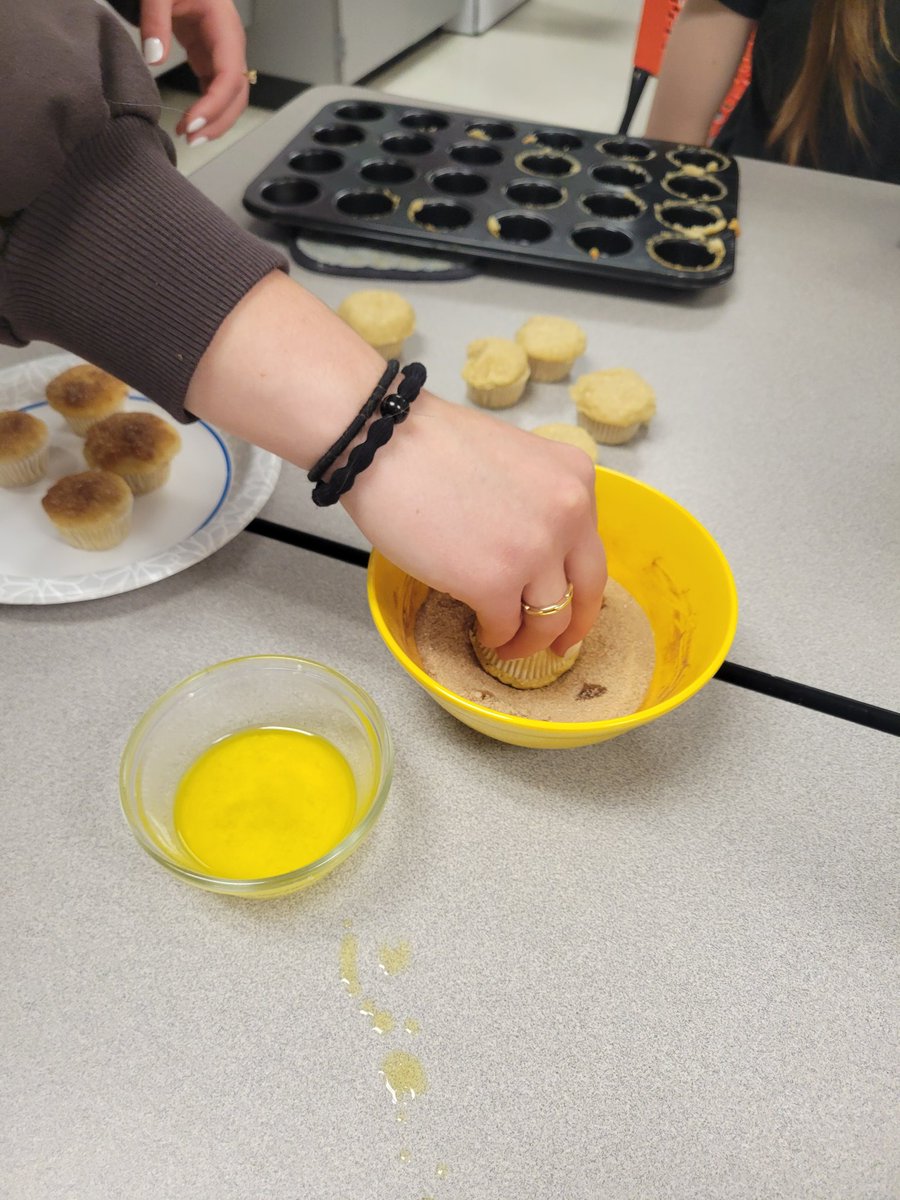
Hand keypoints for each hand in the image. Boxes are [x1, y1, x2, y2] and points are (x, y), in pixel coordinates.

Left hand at [140, 0, 249, 141]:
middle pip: (237, 94)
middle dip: (218, 121)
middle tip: (190, 139)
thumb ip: (154, 20)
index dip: (215, 103)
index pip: (230, 75)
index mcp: (224, 26)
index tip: (192, 122)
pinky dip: (207, 112)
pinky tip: (191, 123)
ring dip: (215, 122)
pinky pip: (216, 92)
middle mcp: (229, 44)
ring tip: (189, 137)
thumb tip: (154, 58)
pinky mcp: (209, 59)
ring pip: (231, 98)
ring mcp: (221, 54)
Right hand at [342, 396, 606, 658]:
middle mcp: (568, 515)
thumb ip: (539, 502)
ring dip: (529, 640)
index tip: (572, 606)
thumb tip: (535, 550)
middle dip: (571, 627)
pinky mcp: (493, 583)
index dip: (581, 586)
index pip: (591, 549)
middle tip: (557, 645)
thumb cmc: (431, 445)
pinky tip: (481, 632)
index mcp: (576, 481)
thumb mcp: (516, 460)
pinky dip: (494, 636)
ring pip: (549, 619)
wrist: (382, 441)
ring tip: (508, 645)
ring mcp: (534, 552)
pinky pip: (504, 626)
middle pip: (586, 592)